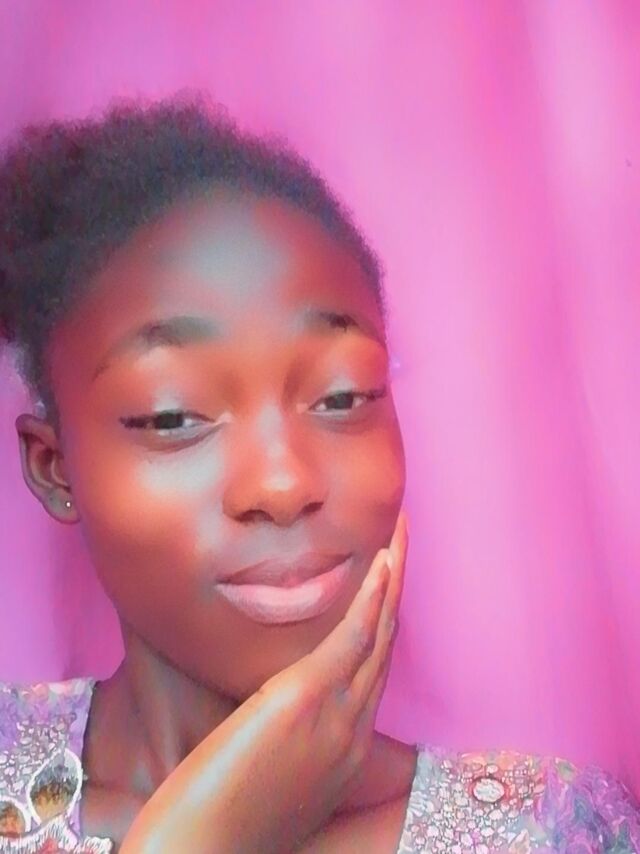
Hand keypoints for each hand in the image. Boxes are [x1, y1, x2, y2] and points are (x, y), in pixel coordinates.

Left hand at [119, 510, 408, 853]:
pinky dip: (372, 596)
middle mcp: (352, 731)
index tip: (384, 584)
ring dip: (392, 577)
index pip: (371, 670)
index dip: (382, 622)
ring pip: (378, 632)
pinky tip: (382, 562)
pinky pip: (353, 637)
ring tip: (400, 533)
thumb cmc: (222, 823)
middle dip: (397, 589)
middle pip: (385, 644)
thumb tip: (274, 708)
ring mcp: (336, 717)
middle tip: (402, 542)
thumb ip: (287, 737)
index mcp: (343, 748)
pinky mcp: (305, 700)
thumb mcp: (271, 776)